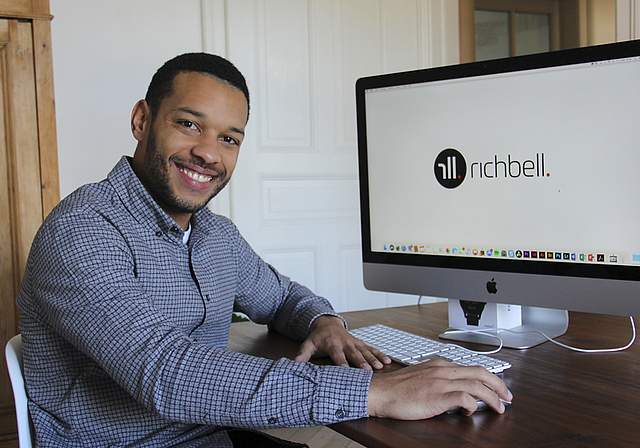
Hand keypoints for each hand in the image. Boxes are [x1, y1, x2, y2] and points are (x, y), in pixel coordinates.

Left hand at [294, 315, 391, 369]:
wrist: (327, 324)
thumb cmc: (318, 338)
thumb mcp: (308, 344)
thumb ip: (303, 354)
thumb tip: (296, 363)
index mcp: (332, 344)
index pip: (337, 355)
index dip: (342, 363)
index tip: (346, 370)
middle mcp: (345, 343)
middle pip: (354, 354)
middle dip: (362, 362)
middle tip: (369, 370)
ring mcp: (354, 343)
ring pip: (365, 351)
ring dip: (374, 359)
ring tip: (381, 366)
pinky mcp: (360, 343)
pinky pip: (372, 349)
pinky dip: (380, 354)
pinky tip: (388, 361)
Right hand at [368, 359, 512, 417]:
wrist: (380, 393)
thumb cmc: (396, 389)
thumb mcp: (419, 378)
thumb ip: (436, 380)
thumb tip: (452, 391)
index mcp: (439, 365)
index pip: (470, 367)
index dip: (488, 377)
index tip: (496, 387)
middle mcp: (442, 370)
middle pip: (480, 372)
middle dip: (498, 385)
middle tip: (508, 397)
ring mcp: (440, 382)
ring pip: (476, 384)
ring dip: (492, 397)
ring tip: (500, 407)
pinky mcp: (437, 396)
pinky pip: (463, 397)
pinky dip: (473, 404)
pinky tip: (472, 411)